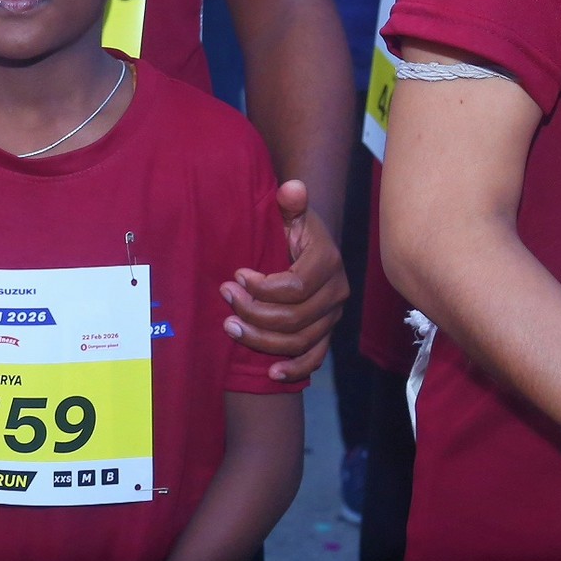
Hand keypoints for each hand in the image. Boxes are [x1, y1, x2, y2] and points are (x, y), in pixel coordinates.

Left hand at [220, 178, 348, 379]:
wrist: (307, 243)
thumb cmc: (292, 226)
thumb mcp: (290, 211)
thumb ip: (289, 202)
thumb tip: (293, 187)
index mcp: (327, 261)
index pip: (294, 287)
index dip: (262, 288)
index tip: (236, 275)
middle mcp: (335, 292)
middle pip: (294, 319)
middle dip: (253, 313)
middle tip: (224, 297)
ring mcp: (331, 316)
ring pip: (299, 341)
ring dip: (262, 340)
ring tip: (230, 326)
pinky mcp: (325, 333)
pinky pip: (315, 357)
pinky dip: (296, 368)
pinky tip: (272, 373)